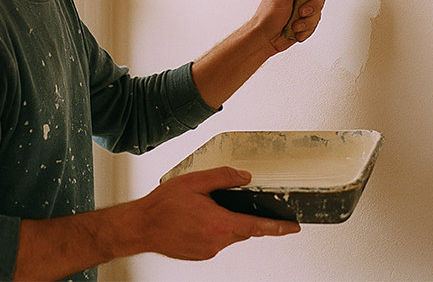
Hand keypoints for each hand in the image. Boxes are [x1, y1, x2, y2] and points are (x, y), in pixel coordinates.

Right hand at [135, 166, 299, 260]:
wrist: (140, 228)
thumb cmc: (161, 206)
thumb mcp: (192, 182)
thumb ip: (222, 177)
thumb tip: (244, 177)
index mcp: (219, 223)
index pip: (258, 226)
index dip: (278, 227)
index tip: (292, 227)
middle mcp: (217, 241)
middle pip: (242, 229)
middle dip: (240, 216)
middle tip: (223, 205)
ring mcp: (208, 250)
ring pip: (227, 235)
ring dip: (221, 223)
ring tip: (198, 211)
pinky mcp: (200, 255)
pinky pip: (214, 241)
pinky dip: (210, 230)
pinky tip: (193, 221)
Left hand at [255, 0, 327, 52]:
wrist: (264, 39)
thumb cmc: (267, 17)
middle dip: (313, 6)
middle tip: (300, 11)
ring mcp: (303, 8)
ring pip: (319, 11)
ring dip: (307, 21)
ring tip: (294, 25)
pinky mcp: (305, 21)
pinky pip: (315, 24)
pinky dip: (306, 30)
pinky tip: (295, 31)